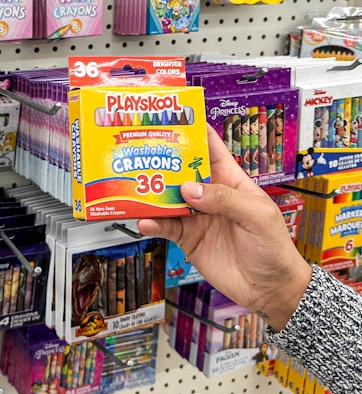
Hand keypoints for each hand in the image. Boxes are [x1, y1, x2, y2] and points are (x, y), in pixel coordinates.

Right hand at [137, 125, 312, 331]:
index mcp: (230, 180)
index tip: (171, 119)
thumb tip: (189, 188)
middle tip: (140, 152)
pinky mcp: (186, 238)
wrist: (269, 289)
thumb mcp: (257, 216)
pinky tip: (145, 221)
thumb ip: (225, 199)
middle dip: (161, 161)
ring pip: (167, 198)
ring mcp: (196, 216)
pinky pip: (164, 226)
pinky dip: (152, 222)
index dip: (193, 131)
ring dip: (151, 193)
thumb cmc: (273, 247)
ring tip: (135, 188)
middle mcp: (209, 194)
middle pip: (180, 170)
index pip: (210, 148)